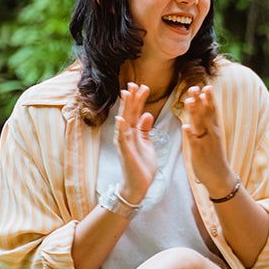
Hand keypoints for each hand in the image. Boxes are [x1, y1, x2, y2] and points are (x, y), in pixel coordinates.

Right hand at [115, 83, 158, 202]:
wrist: (138, 185)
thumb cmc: (141, 164)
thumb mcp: (146, 142)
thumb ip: (145, 129)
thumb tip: (147, 114)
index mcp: (133, 132)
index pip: (135, 112)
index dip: (138, 99)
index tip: (143, 86)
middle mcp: (127, 135)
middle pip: (129, 113)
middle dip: (132, 99)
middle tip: (134, 84)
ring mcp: (124, 143)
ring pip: (124, 121)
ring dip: (125, 108)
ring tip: (127, 94)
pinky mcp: (125, 152)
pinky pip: (121, 139)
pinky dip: (121, 129)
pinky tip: (120, 119)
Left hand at [182, 85, 234, 195]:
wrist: (219, 176)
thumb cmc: (214, 157)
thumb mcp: (212, 138)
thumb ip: (206, 126)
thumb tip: (200, 112)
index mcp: (215, 129)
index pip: (212, 111)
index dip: (209, 99)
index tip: (206, 87)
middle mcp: (212, 133)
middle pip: (206, 114)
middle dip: (200, 101)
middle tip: (194, 87)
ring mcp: (205, 142)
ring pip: (199, 124)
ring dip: (194, 112)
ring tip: (189, 100)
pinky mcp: (198, 152)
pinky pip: (193, 141)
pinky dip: (190, 134)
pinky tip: (185, 126)